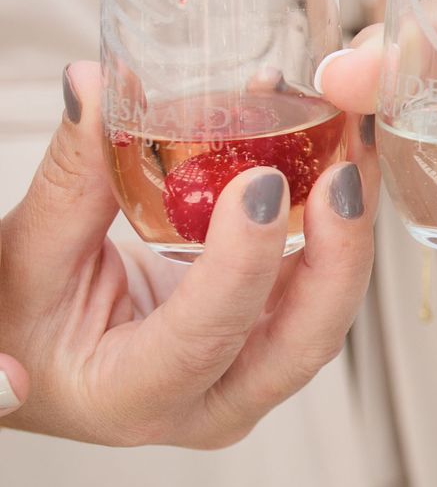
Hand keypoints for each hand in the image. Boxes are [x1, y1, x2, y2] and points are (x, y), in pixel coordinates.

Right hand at [0, 63, 374, 447]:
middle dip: (340, 253)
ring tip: (352, 141)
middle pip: (304, 341)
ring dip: (348, 224)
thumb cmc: (19, 318)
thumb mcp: (26, 253)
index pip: (206, 336)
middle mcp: (212, 402)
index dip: (243, 263)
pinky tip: (334, 150)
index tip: (263, 183)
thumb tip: (98, 84)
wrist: (35, 347)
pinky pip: (321, 280)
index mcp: (135, 398)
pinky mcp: (274, 335)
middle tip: (346, 169)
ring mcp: (252, 374)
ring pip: (327, 308)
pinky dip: (333, 217)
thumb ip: (70, 175)